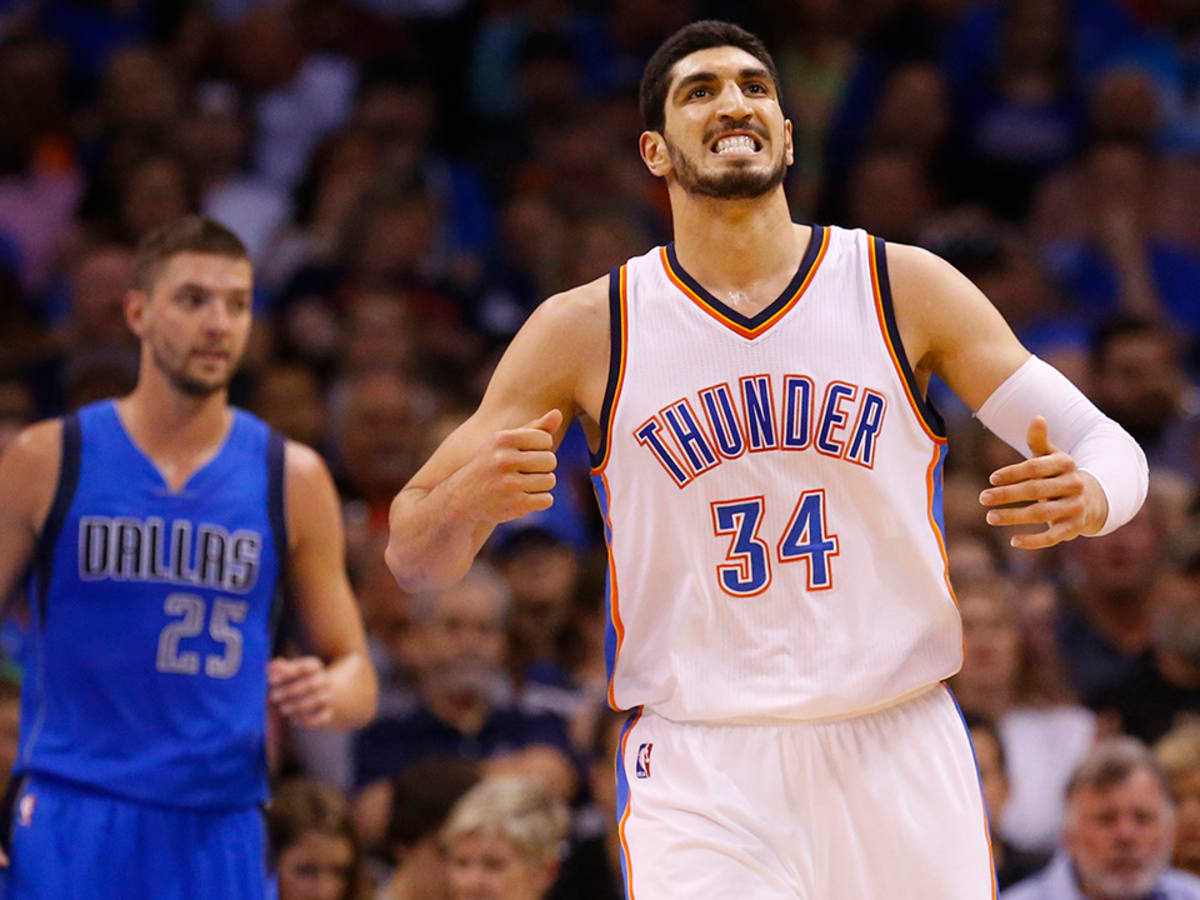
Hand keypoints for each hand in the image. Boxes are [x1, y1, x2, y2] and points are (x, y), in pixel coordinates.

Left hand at [268, 656, 333, 727]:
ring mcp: (327, 697)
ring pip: (317, 701)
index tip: (271, 680)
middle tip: (273, 696)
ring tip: (282, 708)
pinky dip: (307, 720)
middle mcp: (324, 681)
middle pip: (311, 685)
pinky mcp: (327, 713)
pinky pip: (321, 717)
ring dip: (297, 706)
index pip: (305, 667)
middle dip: (290, 691)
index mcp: (314, 667)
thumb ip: (278, 668)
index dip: (288, 673)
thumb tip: (271, 668)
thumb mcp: (288, 671)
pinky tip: (293, 719)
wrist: (319, 694)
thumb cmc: (296, 680)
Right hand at [455, 409, 561, 522]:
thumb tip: (557, 414)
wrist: (463, 498)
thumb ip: (534, 427)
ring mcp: (508, 484)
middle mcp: (503, 460)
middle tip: (524, 472)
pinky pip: (547, 500)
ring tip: (522, 485)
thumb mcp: (506, 442)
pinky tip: (523, 498)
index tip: (525, 455)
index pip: (545, 439)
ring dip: (541, 485)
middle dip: (542, 467)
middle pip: (550, 460)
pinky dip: (539, 500)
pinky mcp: (515, 505)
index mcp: (502, 439)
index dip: (540, 448)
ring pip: (550, 480)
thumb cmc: (491, 464)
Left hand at [979, 416, 1097, 549]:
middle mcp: (1074, 485)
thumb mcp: (1051, 456)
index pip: (1036, 467)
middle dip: (1007, 495)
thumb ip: (1039, 441)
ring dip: (1013, 517)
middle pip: (1036, 490)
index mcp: (1067, 464)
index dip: (1013, 472)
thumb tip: (1037, 418)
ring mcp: (1075, 508)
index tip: (991, 478)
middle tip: (982, 498)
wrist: (1091, 498)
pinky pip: (1052, 537)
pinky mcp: (1074, 528)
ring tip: (989, 517)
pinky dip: (1033, 541)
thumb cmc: (1059, 474)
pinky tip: (1012, 541)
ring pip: (1041, 513)